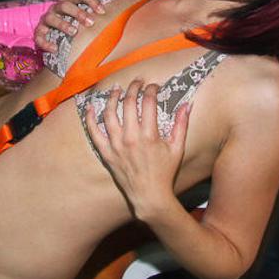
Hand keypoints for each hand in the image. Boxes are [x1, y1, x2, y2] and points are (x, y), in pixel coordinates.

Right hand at [34, 0, 112, 52]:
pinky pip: (39, 36)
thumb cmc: (71, 17)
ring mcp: (47, 19)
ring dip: (63, 24)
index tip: (102, 11)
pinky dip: (46, 43)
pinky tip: (55, 48)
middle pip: (65, 5)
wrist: (51, 28)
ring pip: (51, 18)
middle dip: (78, 13)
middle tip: (91, 22)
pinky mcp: (39, 32)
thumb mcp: (83, 7)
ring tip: (74, 32)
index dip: (91, 0)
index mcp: (69, 0)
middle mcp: (57, 8)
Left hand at [84, 80, 190, 220]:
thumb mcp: (177, 148)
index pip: (148, 102)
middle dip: (133, 88)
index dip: (151, 90)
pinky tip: (91, 107)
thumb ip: (182, 124)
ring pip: (109, 113)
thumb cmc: (165, 172)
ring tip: (116, 89)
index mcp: (149, 135)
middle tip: (136, 82)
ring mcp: (116, 145)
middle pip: (128, 103)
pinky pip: (94, 132)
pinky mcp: (106, 153)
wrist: (149, 196)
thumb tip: (188, 105)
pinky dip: (90, 119)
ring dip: (112, 98)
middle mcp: (131, 138)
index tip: (153, 86)